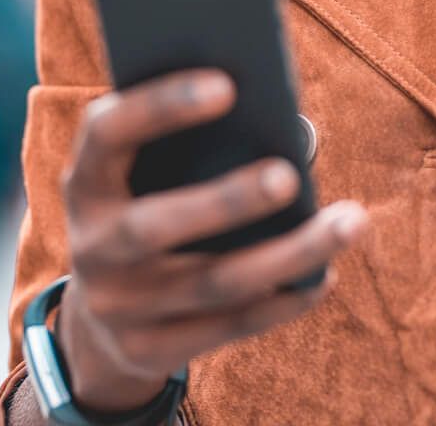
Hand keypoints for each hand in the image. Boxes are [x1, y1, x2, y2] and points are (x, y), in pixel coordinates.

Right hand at [54, 69, 368, 414]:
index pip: (106, 133)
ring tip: (350, 222)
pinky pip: (228, 326)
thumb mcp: (147, 176)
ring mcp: (117, 307)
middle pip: (154, 226)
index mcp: (85, 182)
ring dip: (289, 253)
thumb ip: (191, 148)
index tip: (228, 85)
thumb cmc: (151, 209)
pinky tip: (324, 273)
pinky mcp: (148, 351)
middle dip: (226, 200)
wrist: (103, 319)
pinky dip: (284, 300)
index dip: (159, 106)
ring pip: (213, 283)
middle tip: (290, 176)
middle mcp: (91, 246)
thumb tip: (286, 130)